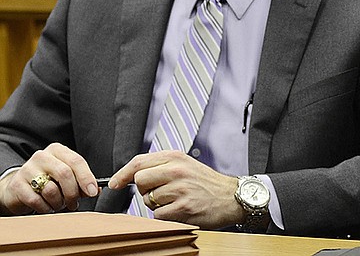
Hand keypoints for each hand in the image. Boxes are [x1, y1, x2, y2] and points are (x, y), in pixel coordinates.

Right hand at [0, 143, 97, 215]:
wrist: (18, 189)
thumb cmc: (48, 181)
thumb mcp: (65, 178)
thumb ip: (81, 182)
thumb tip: (96, 190)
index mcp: (57, 150)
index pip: (76, 161)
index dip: (86, 178)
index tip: (93, 192)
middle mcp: (42, 156)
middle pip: (65, 174)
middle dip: (73, 193)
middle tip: (74, 203)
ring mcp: (27, 169)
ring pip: (51, 189)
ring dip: (58, 202)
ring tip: (58, 204)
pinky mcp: (17, 185)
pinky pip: (36, 200)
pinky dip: (45, 208)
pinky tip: (46, 207)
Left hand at [109, 150, 242, 228]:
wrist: (231, 197)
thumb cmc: (206, 183)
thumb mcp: (186, 165)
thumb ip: (161, 166)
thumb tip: (132, 175)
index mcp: (176, 157)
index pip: (139, 162)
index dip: (123, 174)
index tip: (115, 183)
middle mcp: (177, 170)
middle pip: (140, 181)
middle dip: (146, 190)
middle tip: (161, 192)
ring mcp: (180, 188)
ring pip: (148, 200)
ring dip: (157, 205)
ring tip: (176, 201)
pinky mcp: (183, 207)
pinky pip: (158, 215)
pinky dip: (165, 216)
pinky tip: (180, 210)